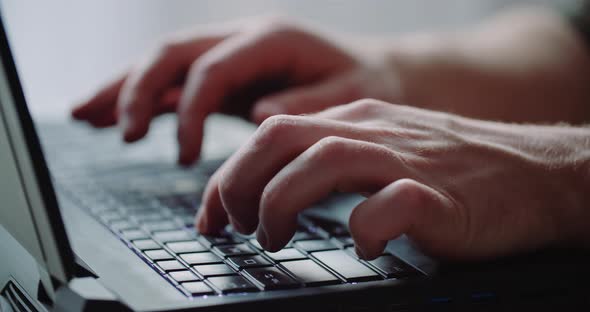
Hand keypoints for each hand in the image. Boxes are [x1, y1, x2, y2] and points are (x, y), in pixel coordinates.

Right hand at [71, 18, 402, 164]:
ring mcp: (229, 55)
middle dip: (139, 90)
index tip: (186, 157)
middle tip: (123, 134)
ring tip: (84, 114)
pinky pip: (174, 83)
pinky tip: (111, 117)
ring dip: (123, 88)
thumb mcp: (351, 95)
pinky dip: (142, 99)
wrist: (374, 73)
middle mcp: (241, 39)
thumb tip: (260, 116)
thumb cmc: (366, 84)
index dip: (191, 110)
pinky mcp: (224, 77)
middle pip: (173, 53)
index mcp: (271, 39)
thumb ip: (307, 103)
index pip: (212, 68)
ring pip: (163, 63)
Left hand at [196, 99, 589, 259]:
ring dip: (282, 203)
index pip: (269, 133)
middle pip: (281, 138)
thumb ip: (328, 160)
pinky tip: (363, 247)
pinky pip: (390, 205)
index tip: (209, 216)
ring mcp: (405, 160)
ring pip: (324, 160)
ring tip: (276, 239)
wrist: (531, 173)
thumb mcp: (379, 149)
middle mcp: (372, 131)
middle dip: (238, 185)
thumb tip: (270, 188)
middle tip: (234, 228)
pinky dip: (364, 229)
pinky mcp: (439, 196)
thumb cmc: (449, 170)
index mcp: (353, 121)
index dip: (226, 176)